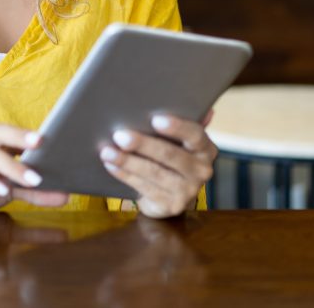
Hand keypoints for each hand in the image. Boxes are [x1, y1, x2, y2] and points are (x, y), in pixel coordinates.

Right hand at [0, 124, 68, 213]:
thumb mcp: (10, 190)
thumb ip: (36, 192)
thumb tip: (67, 194)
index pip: (11, 131)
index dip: (28, 131)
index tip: (50, 136)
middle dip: (19, 137)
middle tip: (41, 144)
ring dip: (12, 167)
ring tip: (33, 180)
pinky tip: (4, 191)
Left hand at [99, 113, 216, 217]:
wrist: (169, 194)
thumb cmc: (170, 156)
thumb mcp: (178, 139)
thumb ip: (184, 122)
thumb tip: (206, 108)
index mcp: (205, 148)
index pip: (195, 135)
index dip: (176, 127)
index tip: (155, 119)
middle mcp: (201, 170)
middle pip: (170, 155)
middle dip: (143, 144)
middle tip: (120, 135)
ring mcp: (188, 191)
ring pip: (154, 172)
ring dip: (127, 161)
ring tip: (107, 151)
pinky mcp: (171, 206)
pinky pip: (143, 187)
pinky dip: (124, 175)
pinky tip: (110, 165)